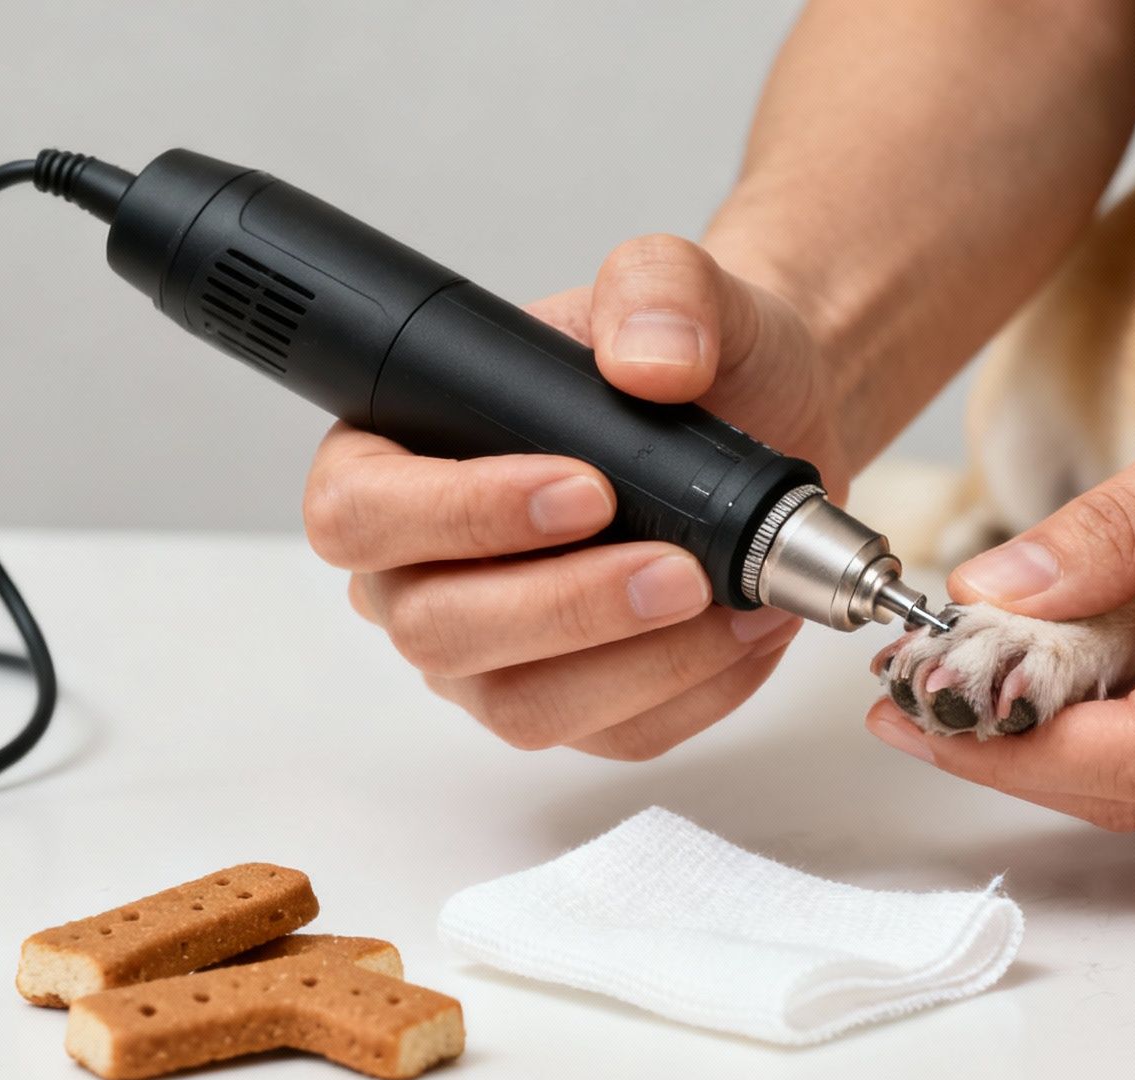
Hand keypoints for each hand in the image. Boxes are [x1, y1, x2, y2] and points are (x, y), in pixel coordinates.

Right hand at [303, 234, 846, 758]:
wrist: (775, 415)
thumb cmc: (693, 359)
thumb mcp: (685, 288)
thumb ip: (660, 289)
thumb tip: (650, 359)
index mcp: (395, 456)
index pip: (359, 512)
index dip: (458, 515)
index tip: (584, 489)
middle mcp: (418, 572)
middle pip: (435, 629)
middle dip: (566, 607)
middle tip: (677, 566)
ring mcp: (491, 654)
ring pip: (521, 706)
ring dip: (633, 666)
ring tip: (726, 600)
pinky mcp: (578, 707)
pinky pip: (616, 736)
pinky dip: (693, 692)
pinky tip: (746, 630)